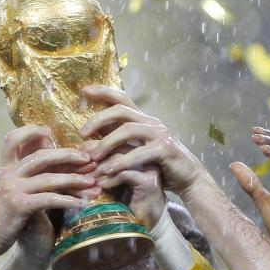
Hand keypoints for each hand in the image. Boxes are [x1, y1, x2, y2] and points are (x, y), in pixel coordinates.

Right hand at [0, 125, 98, 259]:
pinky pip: (49, 199)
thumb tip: (38, 164)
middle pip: (41, 156)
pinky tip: (81, 203)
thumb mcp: (5, 191)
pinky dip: (68, 200)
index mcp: (2, 169)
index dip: (31, 131)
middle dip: (67, 155)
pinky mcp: (19, 205)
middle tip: (87, 158)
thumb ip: (19, 177)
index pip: (13, 139)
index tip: (49, 131)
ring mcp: (12, 189)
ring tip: (92, 182)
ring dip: (74, 180)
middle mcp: (6, 174)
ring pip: (49, 178)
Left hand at [77, 137, 166, 229]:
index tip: (80, 152)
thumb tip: (83, 148)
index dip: (95, 138)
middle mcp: (147, 152)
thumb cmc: (131, 194)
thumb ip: (106, 159)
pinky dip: (111, 179)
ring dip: (101, 167)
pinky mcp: (149, 181)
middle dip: (95, 152)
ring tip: (90, 177)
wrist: (151, 217)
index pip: (117, 131)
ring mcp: (150, 165)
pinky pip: (125, 174)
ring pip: (120, 156)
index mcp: (140, 143)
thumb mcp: (117, 173)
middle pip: (117, 141)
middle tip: (81, 164)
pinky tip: (102, 186)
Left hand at [79, 86, 207, 198]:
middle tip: (81, 133)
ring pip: (127, 130)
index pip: (122, 97)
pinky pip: (139, 153)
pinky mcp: (165, 149)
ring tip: (92, 156)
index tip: (83, 91)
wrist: (188, 178)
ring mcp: (159, 134)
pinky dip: (122, 162)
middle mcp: (151, 122)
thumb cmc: (160, 166)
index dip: (103, 91)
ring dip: (107, 142)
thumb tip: (90, 139)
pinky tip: (109, 171)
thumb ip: (120, 142)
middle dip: (98, 119)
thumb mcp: (137, 150)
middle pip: (120, 110)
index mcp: (143, 119)